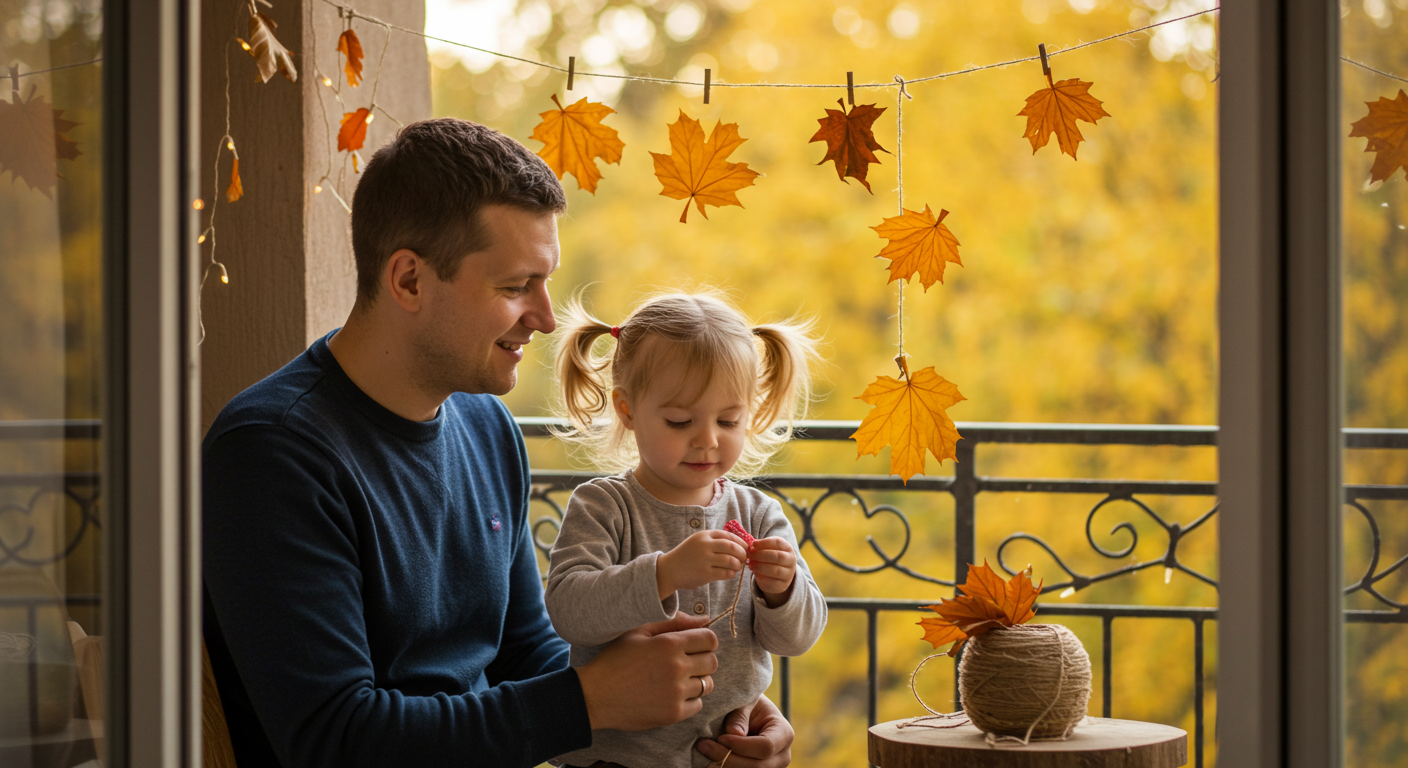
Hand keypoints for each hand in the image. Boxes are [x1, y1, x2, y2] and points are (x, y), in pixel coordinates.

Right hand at [576, 613, 718, 730]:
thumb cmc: (615, 660)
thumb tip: (704, 620)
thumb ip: (673, 622)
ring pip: (707, 684)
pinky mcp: (674, 714)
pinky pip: (698, 704)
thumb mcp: (638, 632)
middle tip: (684, 663)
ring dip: (697, 680)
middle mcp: (677, 668)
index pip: (710, 639)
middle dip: (702, 660)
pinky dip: (689, 700)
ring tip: (677, 680)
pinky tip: (671, 695)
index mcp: (669, 644)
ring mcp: (676, 693)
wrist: (596, 696)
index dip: (704, 641)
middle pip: (712, 662)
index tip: (694, 646)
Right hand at [657, 530, 746, 598]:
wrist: (669, 570)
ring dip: (738, 564)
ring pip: (731, 560)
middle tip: (744, 558)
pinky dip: (731, 573)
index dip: (740, 541)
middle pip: (732, 546)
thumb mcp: (698, 542)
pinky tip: (730, 573)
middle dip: (742, 552)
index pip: (728, 535)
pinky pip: (725, 573)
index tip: (745, 547)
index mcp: (703, 535)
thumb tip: (739, 544)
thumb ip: (714, 541)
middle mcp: (704, 545)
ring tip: (738, 566)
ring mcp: (705, 560)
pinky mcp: (705, 574)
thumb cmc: (687, 556)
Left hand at [695, 694, 793, 767]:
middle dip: (727, 757)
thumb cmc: (747, 704)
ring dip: (723, 765)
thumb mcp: (745, 701)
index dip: (741, 745)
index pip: (765, 747)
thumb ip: (740, 715)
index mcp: (784, 734)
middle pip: (756, 766)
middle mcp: (782, 756)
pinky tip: (710, 760)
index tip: (720, 737)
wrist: (749, 714)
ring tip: (704, 750)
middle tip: (703, 745)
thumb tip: (735, 733)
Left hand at [746, 537, 796, 605]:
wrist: (779, 575)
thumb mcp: (768, 549)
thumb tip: (751, 546)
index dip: (764, 543)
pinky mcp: (782, 585)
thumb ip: (761, 546)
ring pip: (775, 570)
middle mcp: (791, 560)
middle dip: (761, 555)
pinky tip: (755, 573)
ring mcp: (788, 574)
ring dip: (760, 567)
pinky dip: (761, 577)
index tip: (753, 544)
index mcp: (787, 548)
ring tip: (750, 564)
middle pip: (778, 556)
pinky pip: (772, 582)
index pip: (778, 543)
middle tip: (749, 555)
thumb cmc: (771, 558)